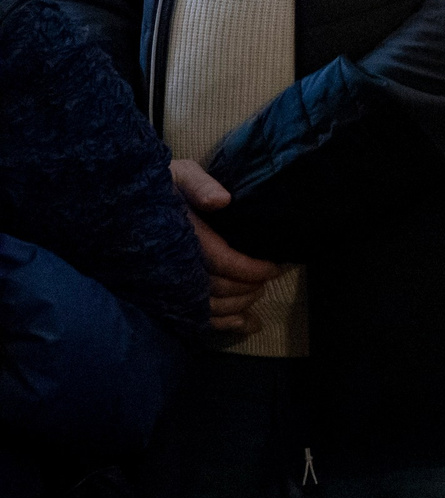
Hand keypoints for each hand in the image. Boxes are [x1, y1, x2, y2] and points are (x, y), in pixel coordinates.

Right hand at [170, 158, 281, 334]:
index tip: (274, 267)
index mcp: (178, 233)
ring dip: (237, 307)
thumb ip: (200, 184)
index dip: (250, 267)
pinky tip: (244, 323)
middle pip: (215, 287)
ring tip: (257, 295)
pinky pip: (188, 317)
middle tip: (268, 280)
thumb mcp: (178, 174)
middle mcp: (168, 262)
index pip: (220, 259)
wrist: (118, 203)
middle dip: (247, 288)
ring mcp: (159, 283)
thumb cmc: (158, 185)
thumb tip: (223, 201)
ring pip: (203, 307)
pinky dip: (221, 324)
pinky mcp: (156, 295)